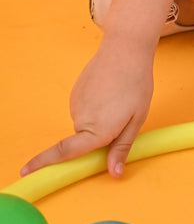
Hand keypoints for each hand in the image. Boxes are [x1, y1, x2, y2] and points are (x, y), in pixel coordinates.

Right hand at [21, 38, 153, 178]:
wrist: (125, 49)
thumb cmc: (136, 83)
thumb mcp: (137, 119)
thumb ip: (122, 147)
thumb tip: (114, 174)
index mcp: (97, 130)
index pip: (65, 153)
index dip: (44, 163)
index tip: (26, 171)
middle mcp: (81, 119)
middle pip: (84, 140)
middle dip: (100, 135)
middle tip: (123, 115)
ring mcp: (76, 104)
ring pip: (85, 123)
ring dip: (99, 118)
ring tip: (118, 97)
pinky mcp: (75, 93)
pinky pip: (84, 109)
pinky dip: (94, 106)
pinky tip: (108, 90)